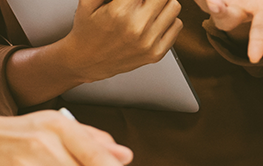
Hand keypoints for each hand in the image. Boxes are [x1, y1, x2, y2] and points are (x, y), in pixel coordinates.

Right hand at [57, 0, 183, 82]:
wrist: (86, 62)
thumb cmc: (87, 30)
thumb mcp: (88, 2)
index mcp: (120, 11)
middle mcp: (137, 27)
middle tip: (141, 0)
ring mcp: (148, 42)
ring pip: (174, 6)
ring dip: (163, 3)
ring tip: (149, 7)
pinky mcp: (156, 53)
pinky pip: (177, 25)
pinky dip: (169, 19)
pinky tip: (153, 20)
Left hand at [197, 0, 262, 62]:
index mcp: (260, 13)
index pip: (261, 30)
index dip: (258, 42)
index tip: (254, 57)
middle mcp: (237, 13)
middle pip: (227, 20)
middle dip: (221, 14)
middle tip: (215, 5)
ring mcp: (221, 5)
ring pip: (209, 7)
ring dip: (206, 3)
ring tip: (208, 0)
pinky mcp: (206, 0)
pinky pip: (200, 0)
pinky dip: (199, 0)